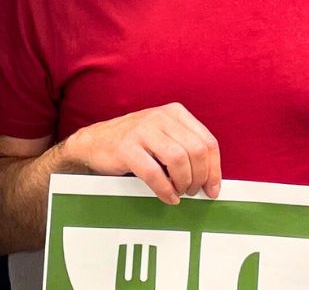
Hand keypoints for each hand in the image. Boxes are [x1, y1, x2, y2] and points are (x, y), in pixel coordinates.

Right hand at [60, 103, 221, 203]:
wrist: (94, 142)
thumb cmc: (134, 143)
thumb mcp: (164, 136)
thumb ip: (186, 148)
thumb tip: (211, 178)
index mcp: (175, 113)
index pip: (207, 141)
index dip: (214, 169)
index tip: (213, 188)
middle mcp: (161, 117)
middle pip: (196, 151)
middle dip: (200, 177)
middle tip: (193, 191)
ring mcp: (142, 130)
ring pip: (178, 160)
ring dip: (183, 183)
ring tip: (179, 193)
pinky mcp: (126, 147)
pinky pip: (154, 173)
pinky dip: (165, 190)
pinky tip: (168, 196)